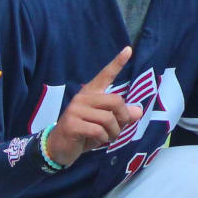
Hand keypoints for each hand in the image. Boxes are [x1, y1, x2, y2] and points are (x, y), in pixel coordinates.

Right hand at [42, 47, 142, 169]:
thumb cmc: (84, 133)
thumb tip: (138, 111)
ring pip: (108, 119)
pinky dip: (102, 139)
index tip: (129, 49)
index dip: (117, 63)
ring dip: (113, 132)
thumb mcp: (105, 124)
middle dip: (123, 118)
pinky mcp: (72, 124)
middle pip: (116, 101)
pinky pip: (98, 131)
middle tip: (118, 130)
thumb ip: (120, 116)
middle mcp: (83, 97)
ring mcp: (76, 110)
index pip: (105, 75)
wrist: (59, 147)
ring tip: (107, 137)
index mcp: (91, 93)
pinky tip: (96, 142)